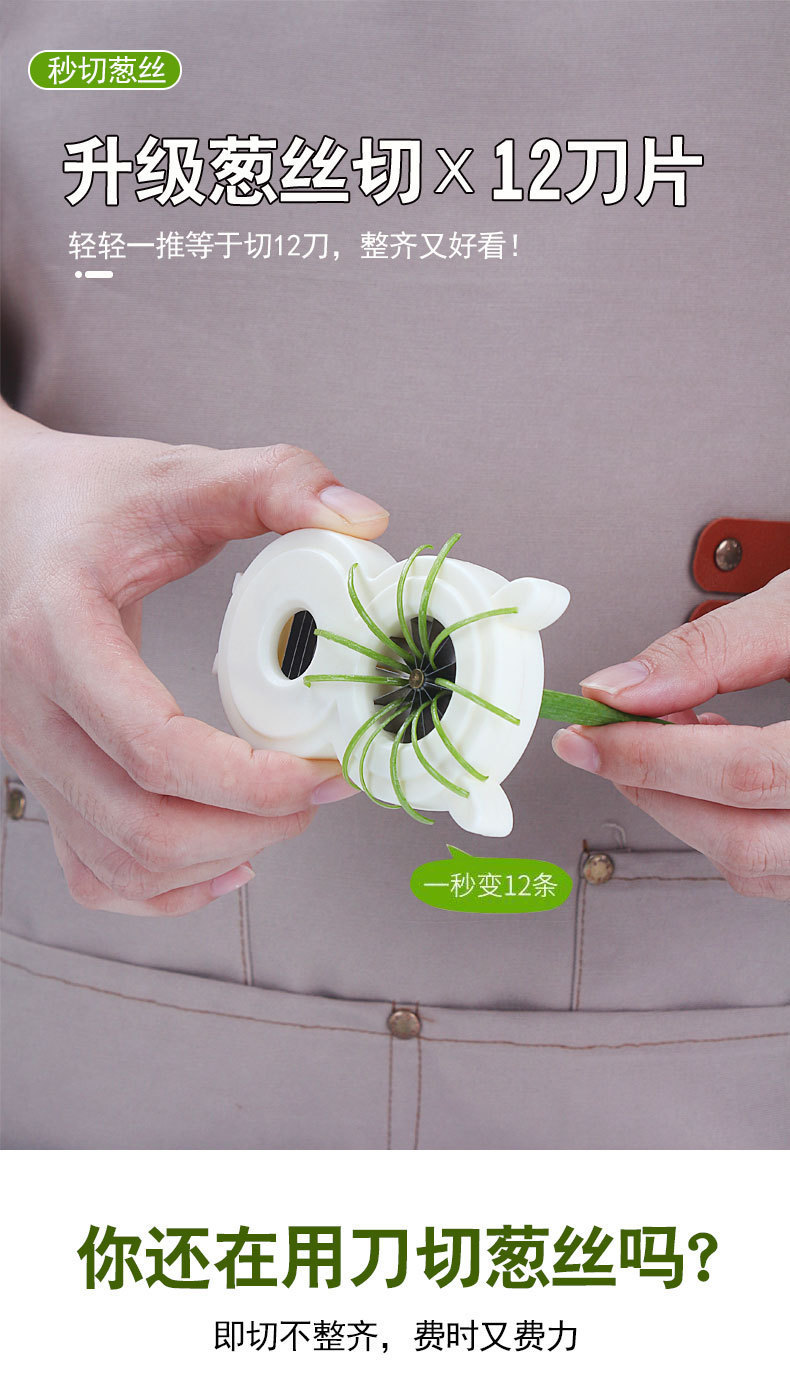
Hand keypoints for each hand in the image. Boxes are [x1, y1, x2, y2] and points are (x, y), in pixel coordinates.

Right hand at [0, 401, 387, 913]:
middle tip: (320, 791)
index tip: (322, 769)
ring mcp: (30, 756)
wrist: (2, 517)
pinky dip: (165, 889)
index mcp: (56, 636)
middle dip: (248, 826)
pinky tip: (227, 861)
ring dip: (216, 858)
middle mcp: (29, 710)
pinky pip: (94, 872)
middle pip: (139, 824)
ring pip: (119, 861)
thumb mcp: (177, 474)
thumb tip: (363, 519)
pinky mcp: (45, 780)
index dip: (247, 779)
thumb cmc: (85, 502)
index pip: (150, 746)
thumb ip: (272, 480)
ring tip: (283, 817)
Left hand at [552, 572, 789, 898]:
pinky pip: (777, 874)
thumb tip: (622, 689)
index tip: (589, 734)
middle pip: (743, 840)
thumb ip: (711, 650)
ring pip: (755, 868)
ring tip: (674, 743)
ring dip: (688, 813)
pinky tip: (717, 776)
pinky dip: (728, 830)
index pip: (745, 775)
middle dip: (656, 790)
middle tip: (610, 739)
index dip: (651, 757)